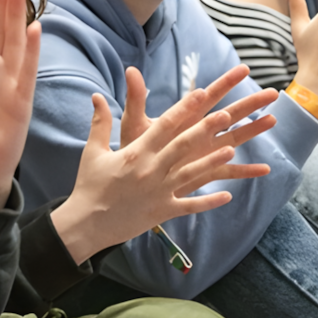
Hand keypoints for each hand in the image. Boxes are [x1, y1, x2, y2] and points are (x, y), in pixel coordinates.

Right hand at [50, 65, 275, 264]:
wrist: (86, 223)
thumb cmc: (90, 184)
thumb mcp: (93, 151)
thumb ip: (100, 122)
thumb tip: (96, 95)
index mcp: (135, 153)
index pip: (164, 126)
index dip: (183, 109)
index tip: (200, 94)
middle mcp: (150, 170)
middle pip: (182, 145)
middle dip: (205, 129)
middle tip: (226, 114)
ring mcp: (158, 192)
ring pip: (191, 174)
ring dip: (212, 162)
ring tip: (230, 150)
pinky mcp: (162, 212)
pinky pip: (189, 206)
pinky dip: (208, 202)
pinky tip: (227, 195)